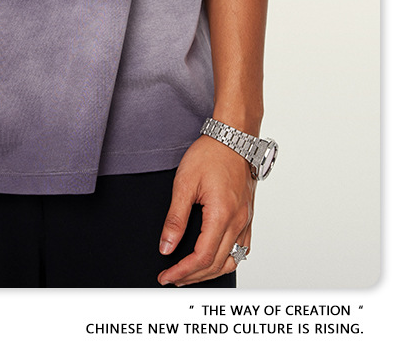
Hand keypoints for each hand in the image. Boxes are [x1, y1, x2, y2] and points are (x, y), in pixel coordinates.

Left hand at [157, 135, 254, 285]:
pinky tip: (214, 259)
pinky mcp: (248, 216)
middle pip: (216, 264)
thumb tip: (166, 247)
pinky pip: (242, 248)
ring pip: (232, 260)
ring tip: (190, 273)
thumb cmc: (210, 154)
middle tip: (172, 278)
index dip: (182, 271)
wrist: (233, 137)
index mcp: (221, 215)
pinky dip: (227, 260)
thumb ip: (175, 218)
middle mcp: (238, 221)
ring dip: (211, 272)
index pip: (202, 257)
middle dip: (192, 276)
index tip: (167, 276)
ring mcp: (246, 220)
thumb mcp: (184, 183)